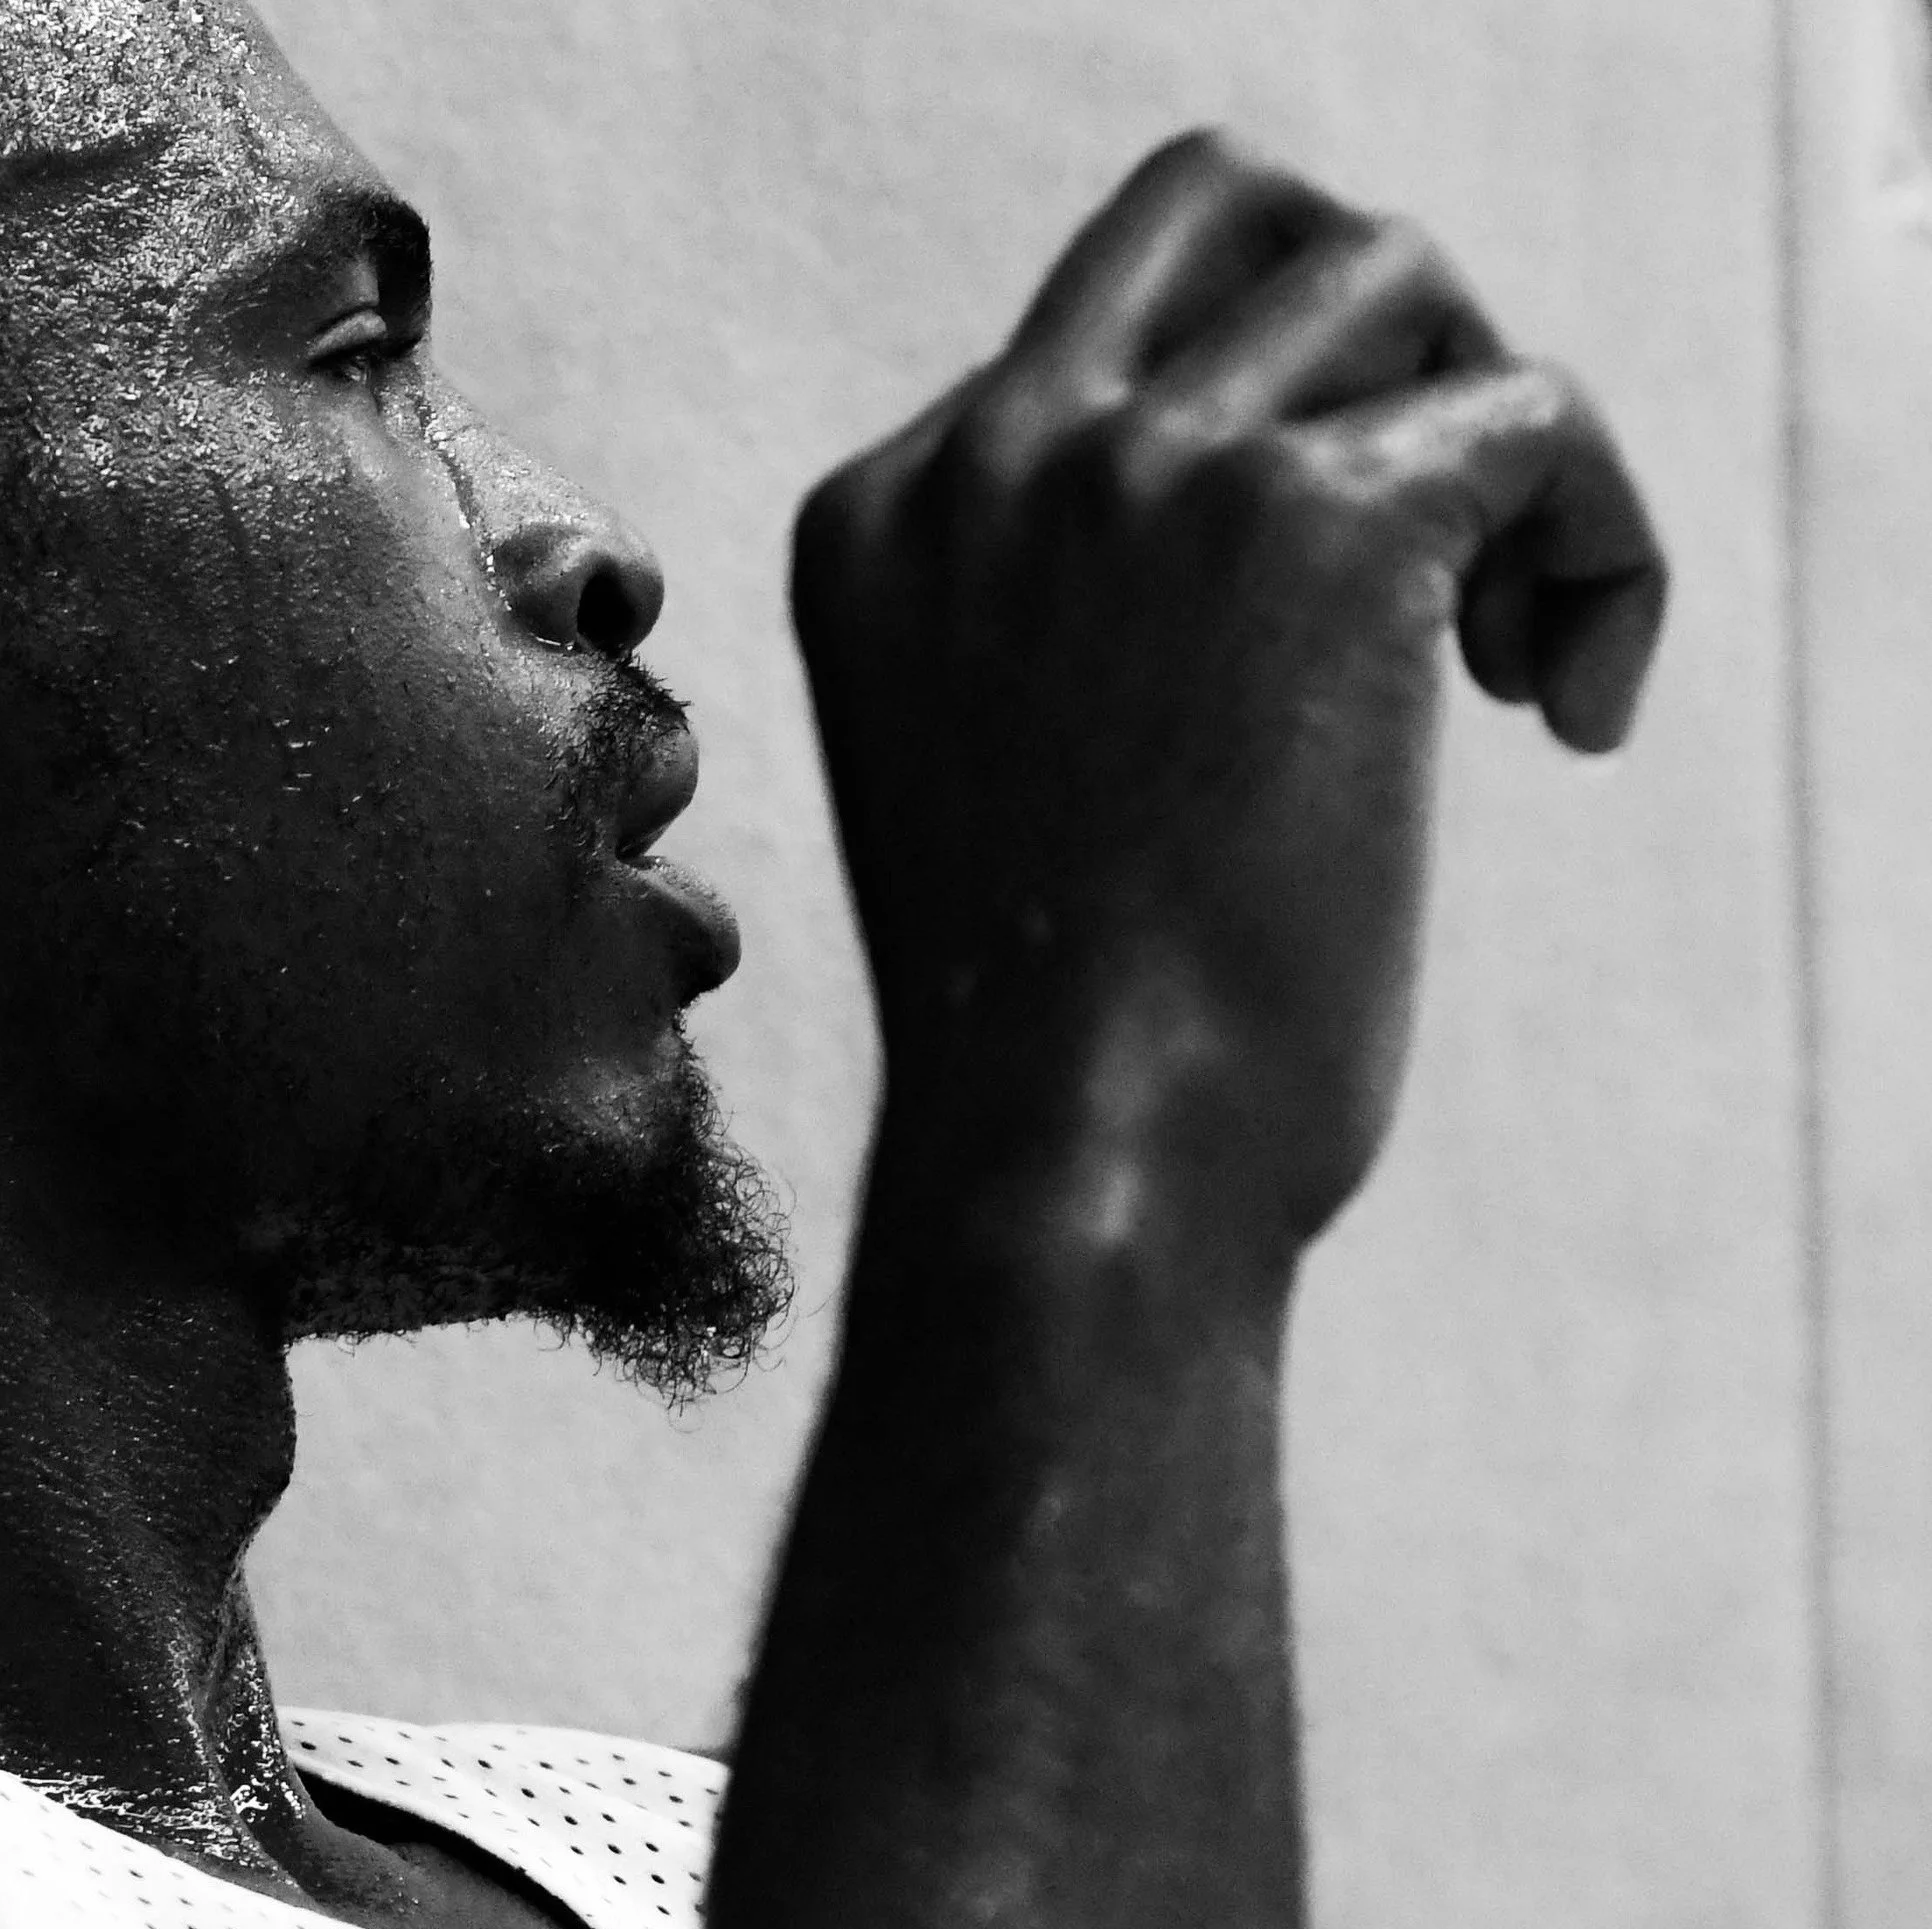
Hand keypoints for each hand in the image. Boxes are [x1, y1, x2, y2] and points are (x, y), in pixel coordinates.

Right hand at [794, 129, 1664, 1244]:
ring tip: (1496, 649)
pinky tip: (1573, 712)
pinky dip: (1600, 546)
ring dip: (1489, 446)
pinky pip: (1537, 412)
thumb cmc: (1057, 1048)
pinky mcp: (1310, 521)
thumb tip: (1282, 516)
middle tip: (1427, 512)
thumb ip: (1069, 618)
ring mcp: (1140, 472)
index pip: (1101, 351)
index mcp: (886, 518)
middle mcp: (994, 457)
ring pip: (1399, 287)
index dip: (1242, 447)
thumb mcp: (1002, 782)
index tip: (1300, 649)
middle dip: (1363, 322)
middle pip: (1222, 203)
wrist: (1078, 1168)